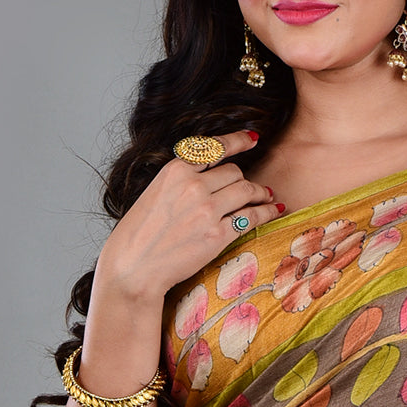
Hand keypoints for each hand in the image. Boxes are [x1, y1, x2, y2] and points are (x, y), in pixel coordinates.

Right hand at [94, 130, 280, 306]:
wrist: (133, 268)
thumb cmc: (139, 234)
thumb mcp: (156, 193)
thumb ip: (181, 181)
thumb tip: (210, 178)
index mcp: (175, 170)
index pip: (214, 148)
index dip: (238, 141)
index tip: (253, 139)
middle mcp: (193, 186)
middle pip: (234, 172)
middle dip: (244, 180)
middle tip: (254, 188)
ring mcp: (207, 210)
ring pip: (246, 190)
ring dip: (260, 193)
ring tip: (267, 197)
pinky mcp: (217, 235)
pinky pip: (251, 217)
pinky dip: (266, 212)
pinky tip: (273, 210)